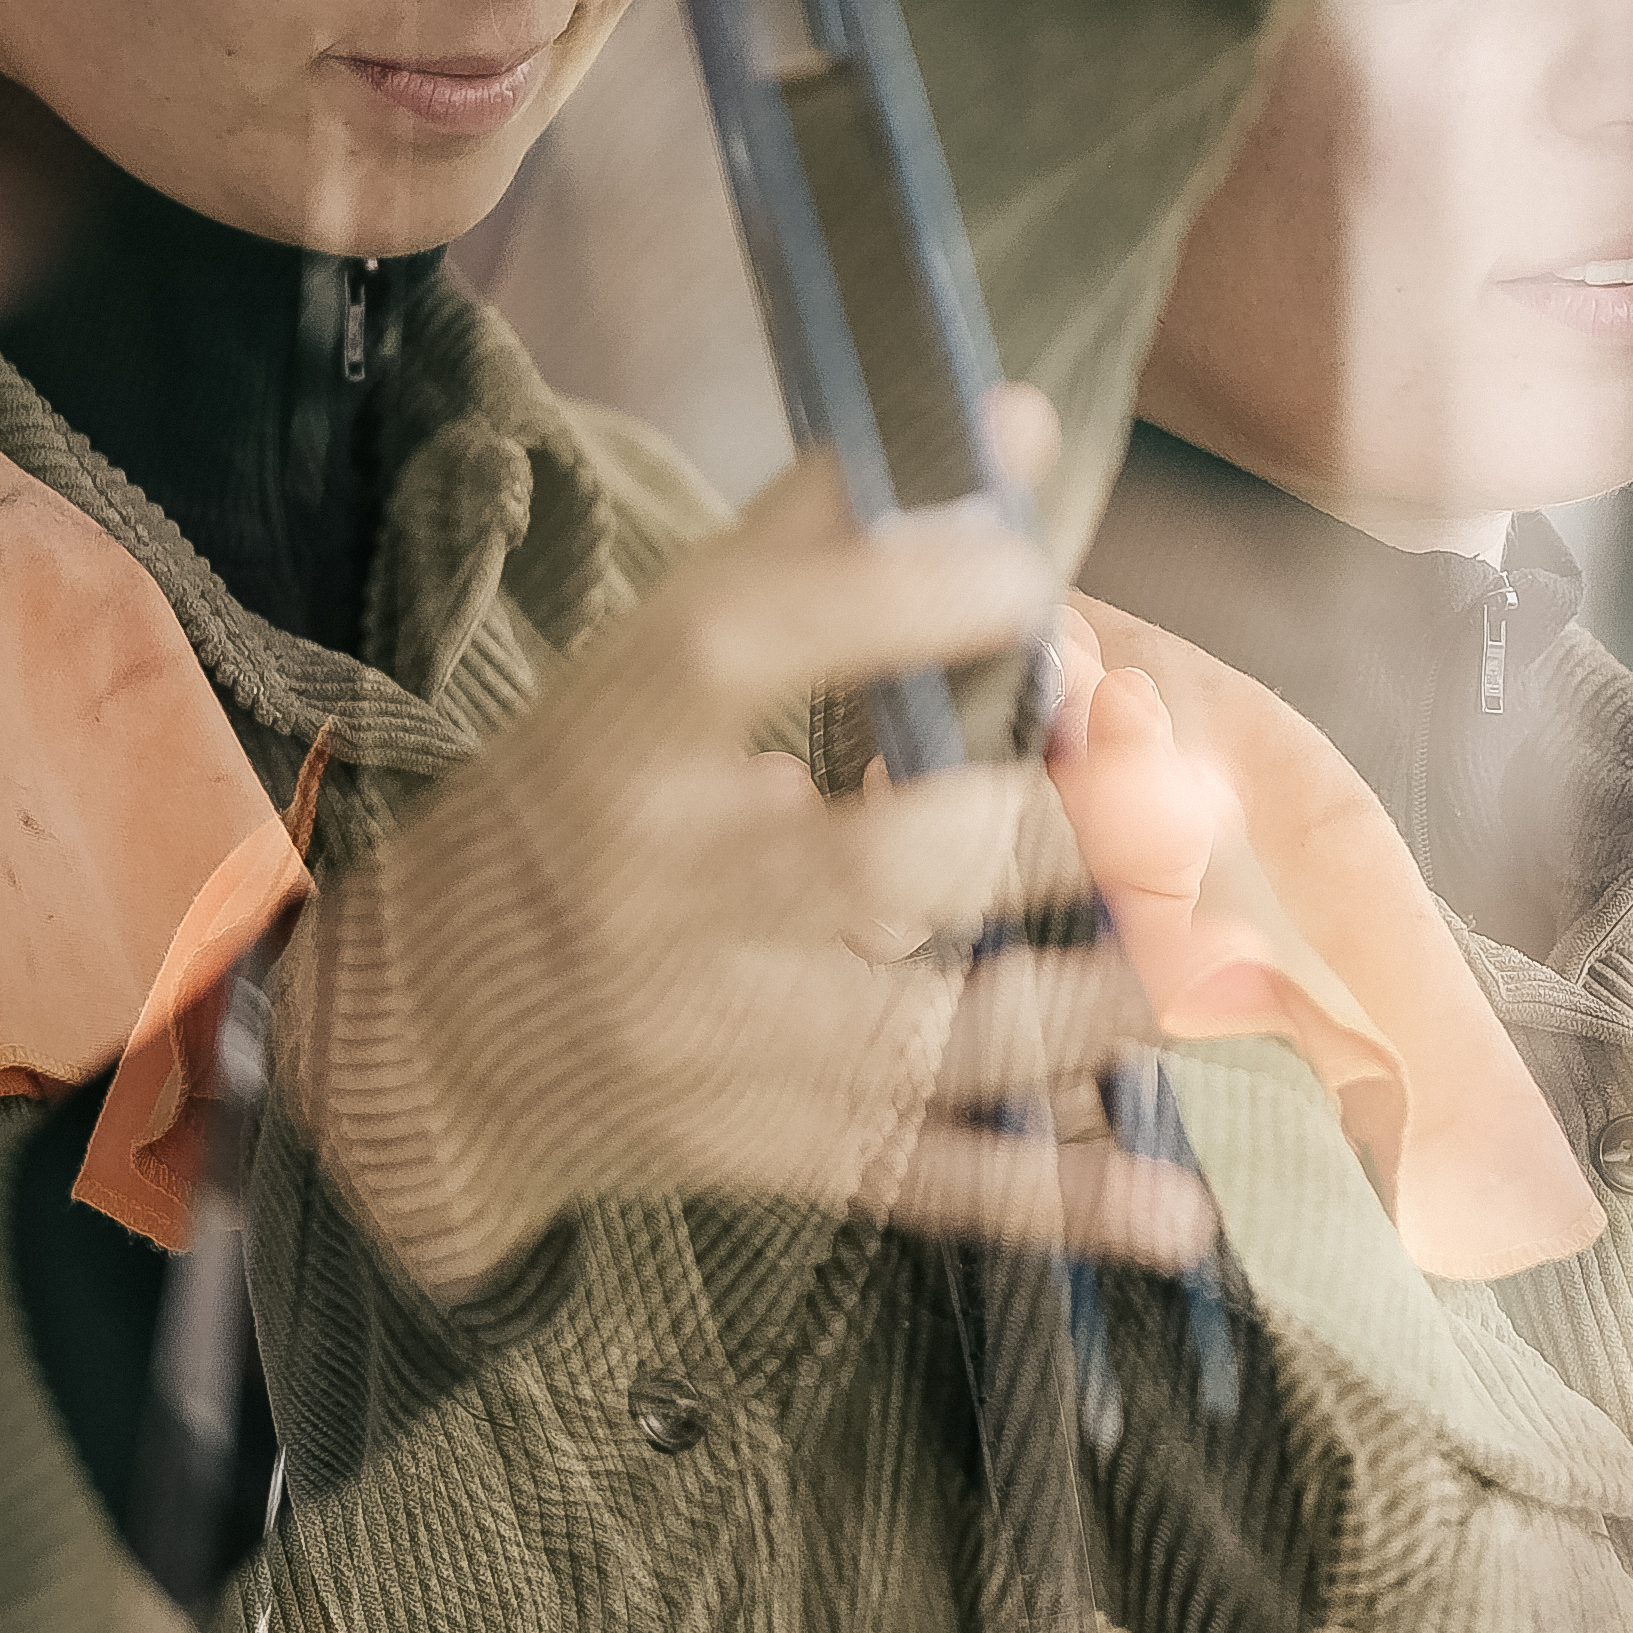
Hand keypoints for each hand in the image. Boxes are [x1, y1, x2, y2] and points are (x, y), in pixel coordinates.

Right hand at [279, 391, 1212, 1299]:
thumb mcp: (649, 665)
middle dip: (1066, 825)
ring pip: (953, 1029)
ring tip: (1209, 946)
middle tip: (1180, 786)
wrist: (423, 1045)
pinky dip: (1067, 1202)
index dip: (903, 595)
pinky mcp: (786, 1153)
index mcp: (627, 738)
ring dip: (1106, 992)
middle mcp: (679, 893)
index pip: (754, 637)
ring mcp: (736, 1040)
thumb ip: (826, 543)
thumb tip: (1019, 420)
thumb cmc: (577, 811)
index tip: (1029, 561)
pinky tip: (1178, 1212)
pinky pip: (945, 1186)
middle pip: (895, 860)